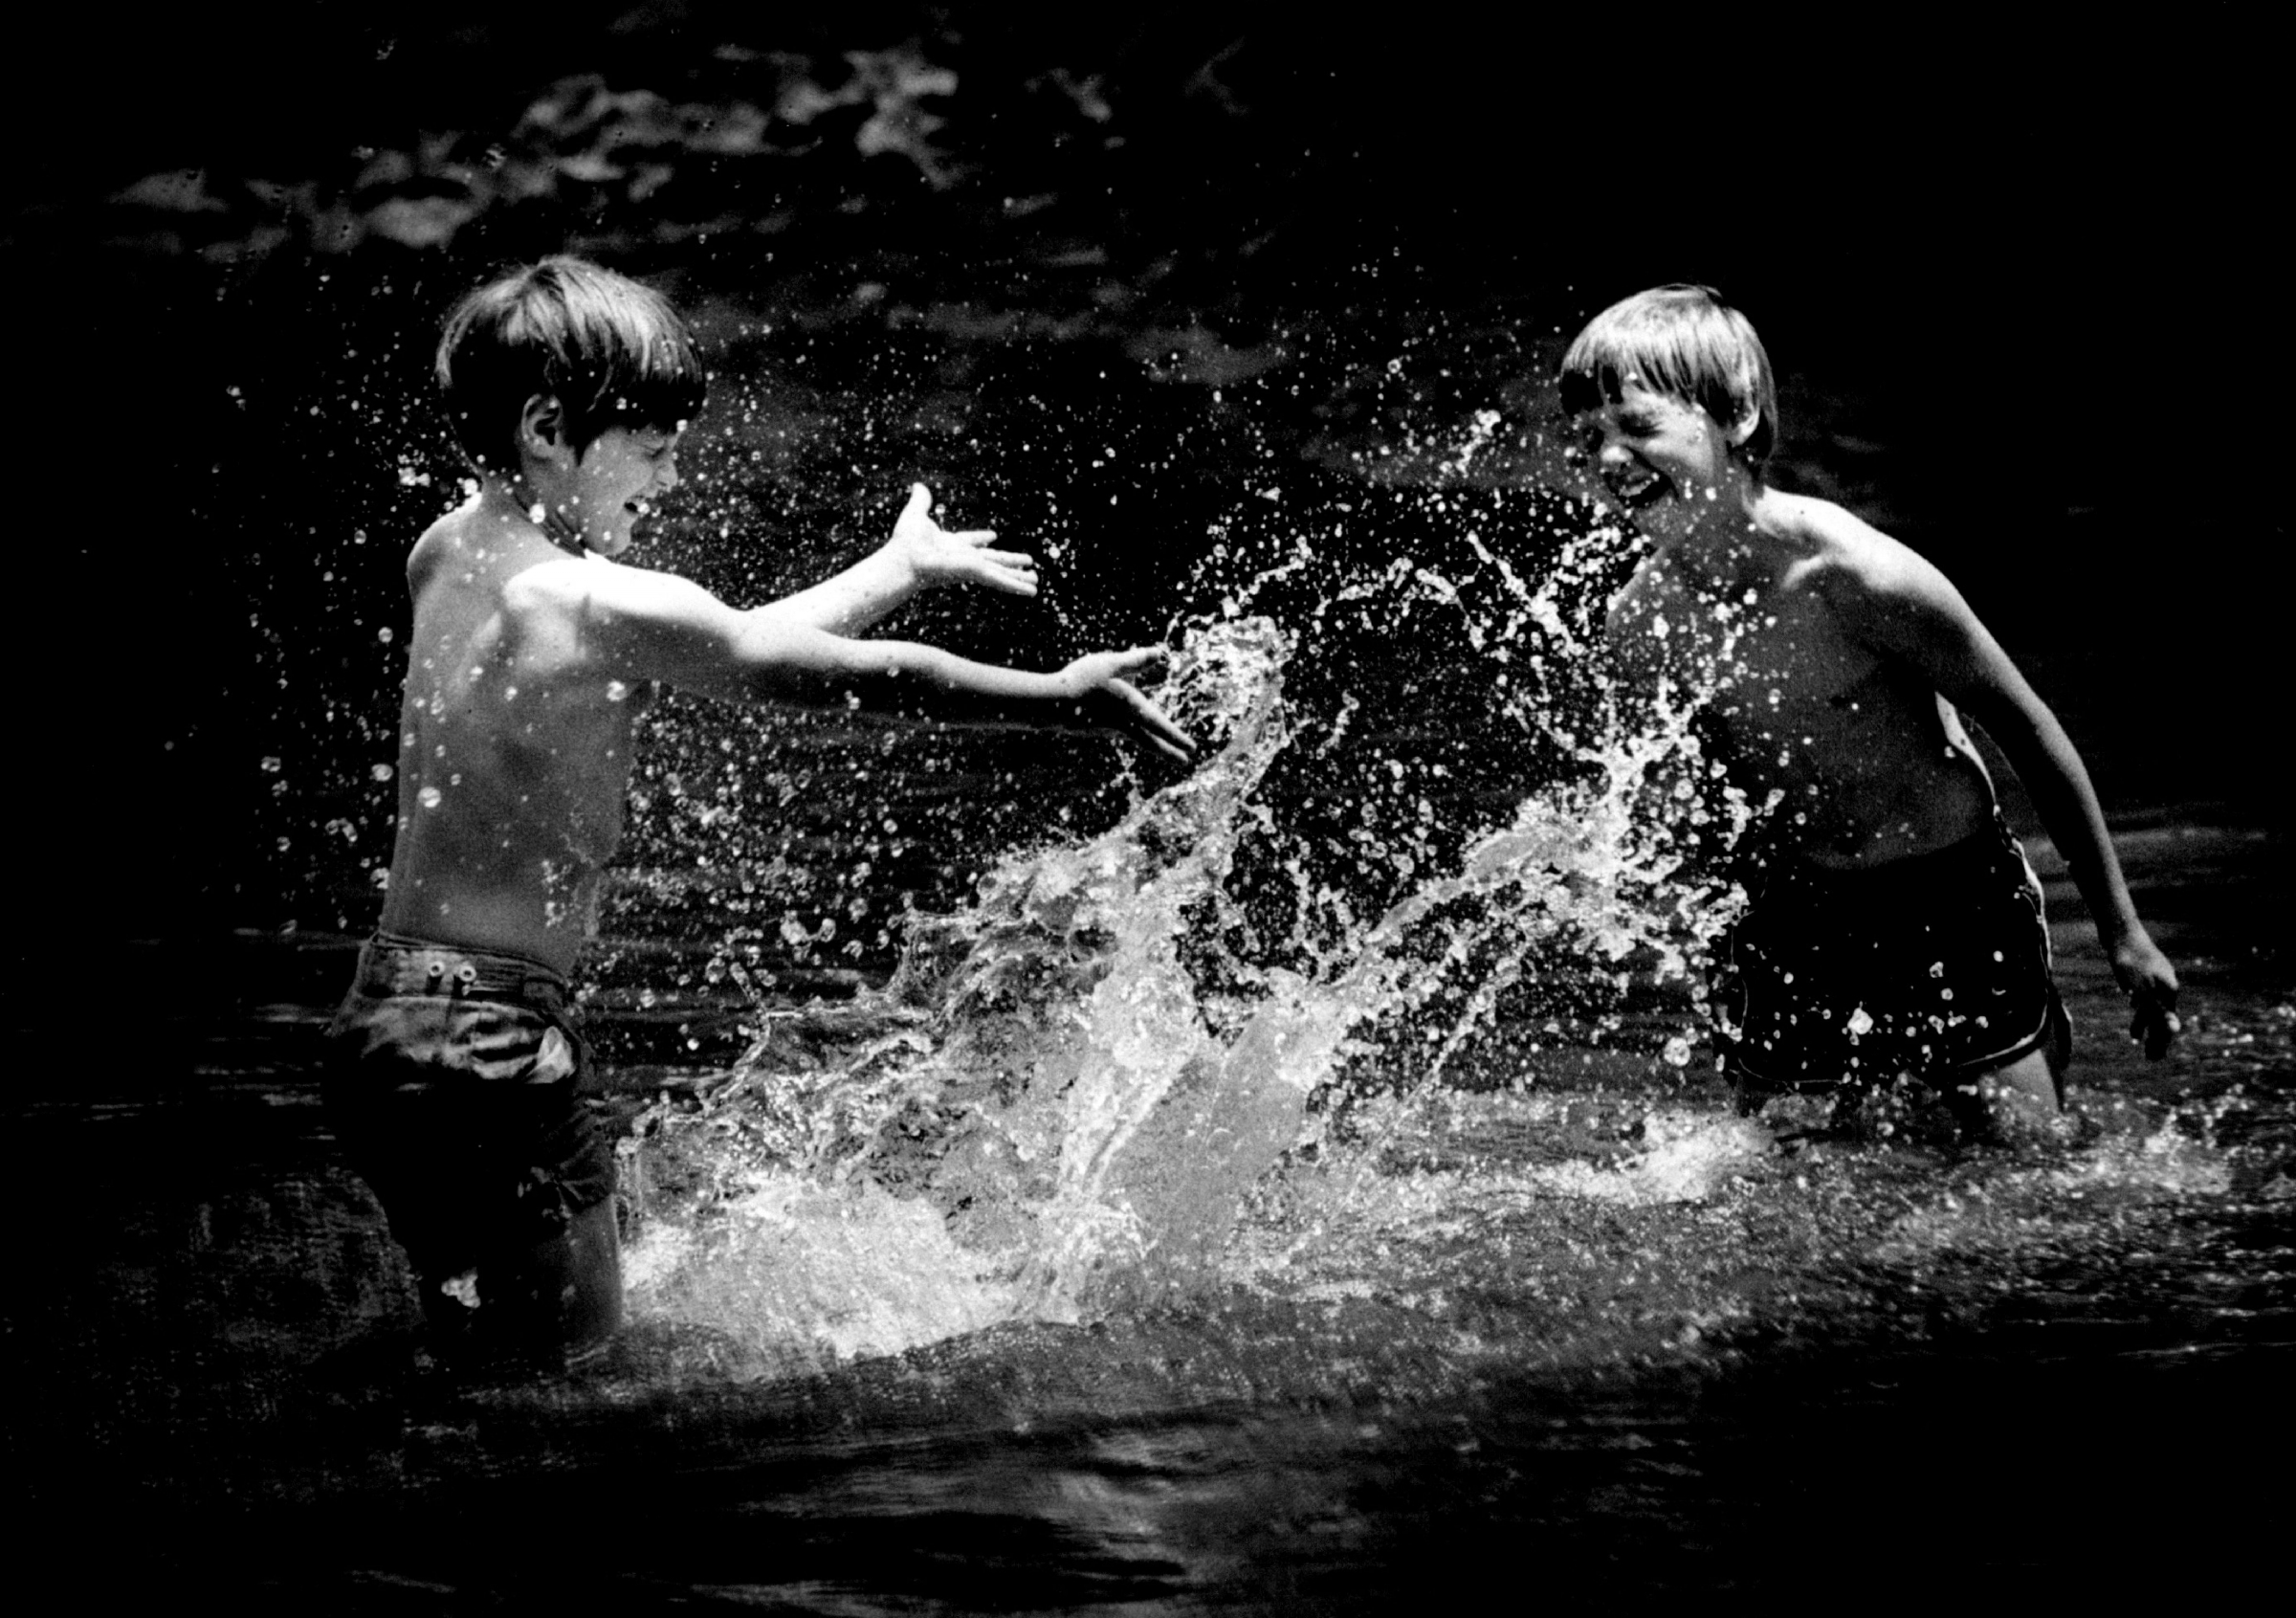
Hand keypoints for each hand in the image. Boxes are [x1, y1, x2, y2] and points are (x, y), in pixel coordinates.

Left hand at [891, 483, 1038, 596]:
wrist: (904, 560)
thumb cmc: (905, 543)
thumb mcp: (915, 515)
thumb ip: (921, 501)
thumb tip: (918, 486)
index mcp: (952, 545)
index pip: (972, 543)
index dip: (981, 539)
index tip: (992, 536)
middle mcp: (965, 558)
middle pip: (993, 561)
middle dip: (1010, 563)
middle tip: (1026, 565)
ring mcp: (973, 568)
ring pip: (1001, 573)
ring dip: (1019, 578)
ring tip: (1036, 584)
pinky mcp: (977, 574)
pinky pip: (1001, 580)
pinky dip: (1017, 586)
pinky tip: (1032, 591)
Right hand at [1061, 648, 1198, 763]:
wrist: (1049, 705)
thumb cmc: (1081, 681)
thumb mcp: (1111, 664)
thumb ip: (1135, 660)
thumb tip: (1160, 653)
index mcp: (1132, 709)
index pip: (1161, 727)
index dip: (1178, 738)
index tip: (1193, 750)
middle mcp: (1122, 725)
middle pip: (1150, 742)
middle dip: (1169, 752)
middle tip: (1184, 762)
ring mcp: (1106, 730)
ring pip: (1133, 735)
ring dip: (1149, 739)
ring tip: (1159, 741)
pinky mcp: (1093, 729)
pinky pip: (1116, 729)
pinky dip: (1127, 729)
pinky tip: (1119, 720)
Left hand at [2109, 927, 2179, 1058]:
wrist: (2120, 932)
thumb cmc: (2130, 962)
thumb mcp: (2141, 988)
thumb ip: (2157, 1008)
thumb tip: (2174, 1029)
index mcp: (2168, 991)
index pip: (2166, 1024)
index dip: (2160, 1043)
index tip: (2153, 1059)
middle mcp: (2166, 985)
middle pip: (2162, 1016)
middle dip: (2156, 1037)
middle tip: (2150, 1057)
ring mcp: (2156, 977)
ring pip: (2153, 1005)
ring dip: (2145, 1023)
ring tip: (2134, 1038)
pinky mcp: (2144, 971)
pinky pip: (2146, 994)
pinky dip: (2141, 1006)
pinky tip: (2133, 1007)